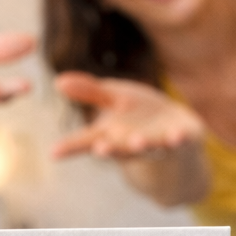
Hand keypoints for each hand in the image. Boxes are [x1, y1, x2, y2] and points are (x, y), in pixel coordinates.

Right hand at [53, 72, 205, 158]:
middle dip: (110, 149)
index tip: (53, 153)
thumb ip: (90, 92)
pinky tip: (176, 135)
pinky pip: (180, 140)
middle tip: (100, 149)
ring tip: (138, 141)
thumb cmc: (141, 116)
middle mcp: (130, 143)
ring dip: (142, 145)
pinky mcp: (181, 139)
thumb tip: (58, 81)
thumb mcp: (114, 99)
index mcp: (111, 134)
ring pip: (148, 147)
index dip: (70, 147)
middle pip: (117, 148)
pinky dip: (178, 139)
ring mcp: (157, 143)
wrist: (178, 134)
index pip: (86, 141)